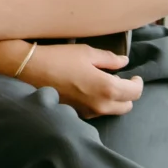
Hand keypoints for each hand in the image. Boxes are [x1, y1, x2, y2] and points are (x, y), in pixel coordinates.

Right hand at [20, 42, 143, 117]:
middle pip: (127, 106)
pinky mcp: (77, 114)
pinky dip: (98, 103)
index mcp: (108, 88)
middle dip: (127, 94)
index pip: (135, 92)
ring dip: (113, 100)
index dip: (137, 83)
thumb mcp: (87, 53)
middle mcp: (101, 105)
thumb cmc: (59, 58)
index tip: (134, 75)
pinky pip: (96, 111)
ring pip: (112, 110)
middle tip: (120, 80)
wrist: (29, 70)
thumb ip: (109, 59)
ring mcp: (88, 113)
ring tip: (102, 84)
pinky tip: (87, 90)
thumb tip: (124, 62)